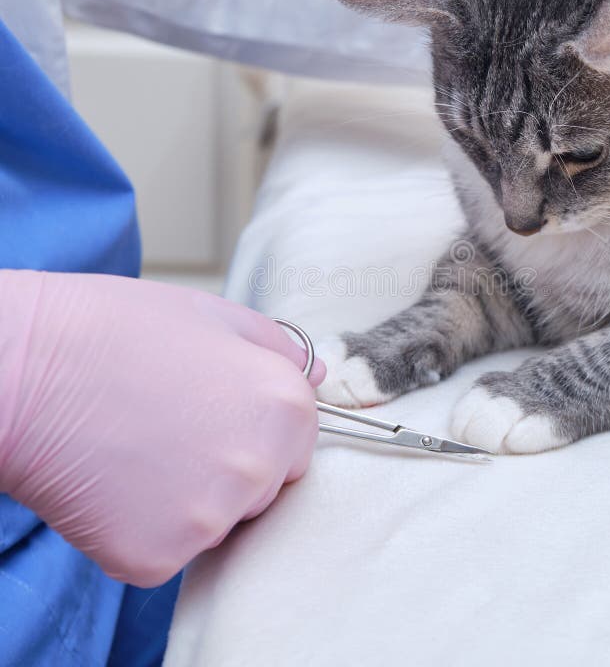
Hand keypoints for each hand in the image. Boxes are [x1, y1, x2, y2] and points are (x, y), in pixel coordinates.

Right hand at [0, 270, 323, 586]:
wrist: (25, 369)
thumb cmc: (117, 331)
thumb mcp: (215, 317)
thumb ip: (277, 350)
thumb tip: (314, 375)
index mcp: (284, 409)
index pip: (300, 438)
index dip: (259, 422)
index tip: (221, 409)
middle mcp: (259, 469)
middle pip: (266, 483)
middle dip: (234, 462)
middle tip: (175, 425)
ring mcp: (208, 520)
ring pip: (219, 519)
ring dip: (193, 496)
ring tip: (142, 447)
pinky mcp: (155, 559)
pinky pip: (170, 548)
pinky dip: (148, 524)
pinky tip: (118, 480)